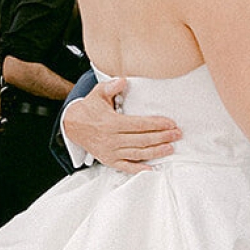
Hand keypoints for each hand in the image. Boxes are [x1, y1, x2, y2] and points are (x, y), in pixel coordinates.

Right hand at [62, 77, 181, 171]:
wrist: (72, 125)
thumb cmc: (89, 108)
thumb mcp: (98, 93)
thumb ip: (111, 87)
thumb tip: (123, 81)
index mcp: (111, 123)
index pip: (139, 124)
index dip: (157, 124)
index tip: (170, 123)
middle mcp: (112, 139)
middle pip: (142, 139)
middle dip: (162, 137)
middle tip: (177, 134)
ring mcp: (110, 152)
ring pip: (137, 153)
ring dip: (156, 151)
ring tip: (170, 148)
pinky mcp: (109, 160)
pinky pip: (126, 166)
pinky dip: (139, 169)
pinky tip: (152, 168)